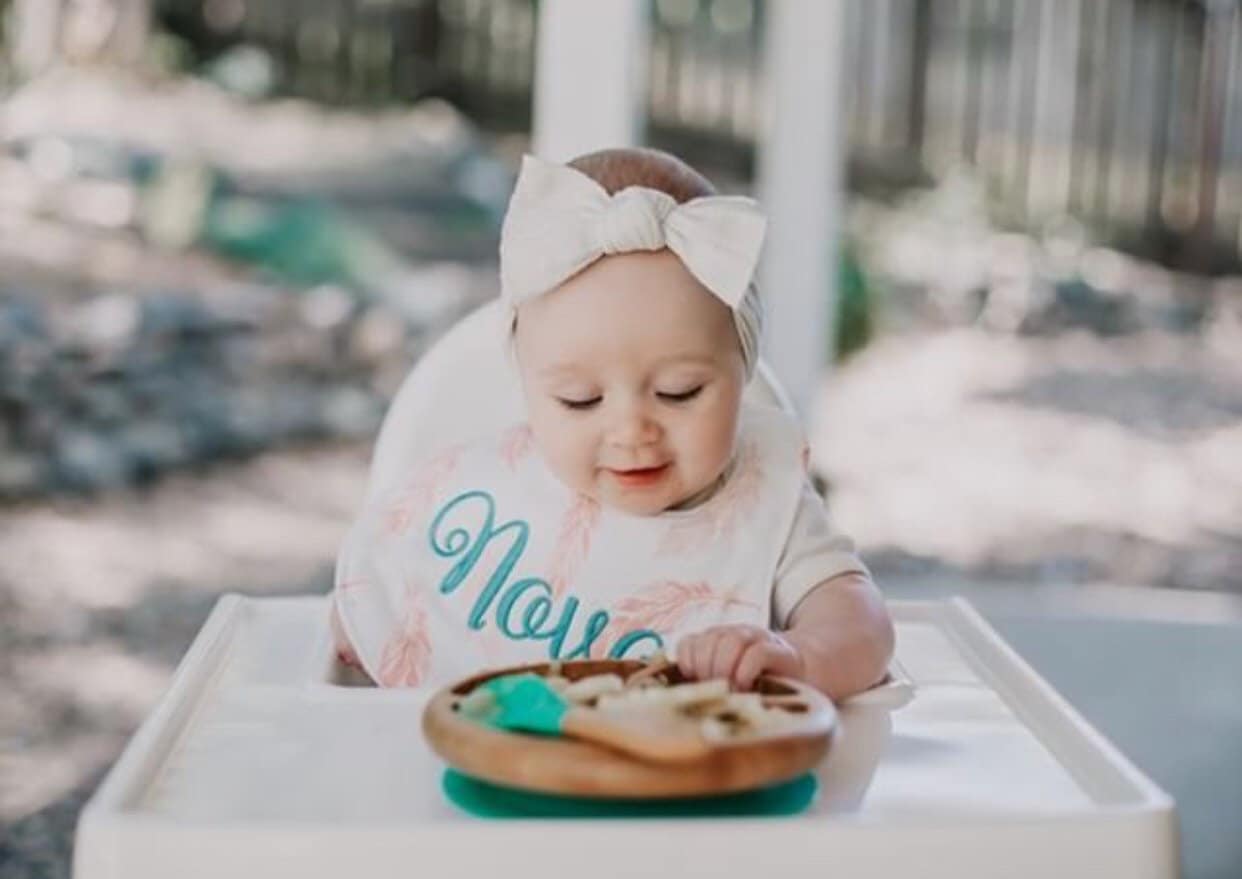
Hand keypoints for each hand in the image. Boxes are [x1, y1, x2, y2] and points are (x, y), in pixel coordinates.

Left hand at [675, 624, 804, 690]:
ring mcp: (760, 639)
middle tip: (715, 690)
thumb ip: (707, 683)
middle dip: (706, 668)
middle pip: (710, 639)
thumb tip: (683, 699)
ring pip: (731, 640)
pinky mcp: (781, 651)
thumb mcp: (729, 682)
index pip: (690, 642)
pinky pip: (757, 653)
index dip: (687, 661)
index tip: (695, 683)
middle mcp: (737, 634)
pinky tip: (746, 687)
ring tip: (731, 690)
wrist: (807, 673)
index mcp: (718, 641)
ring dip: (725, 668)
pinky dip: (745, 671)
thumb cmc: (761, 685)